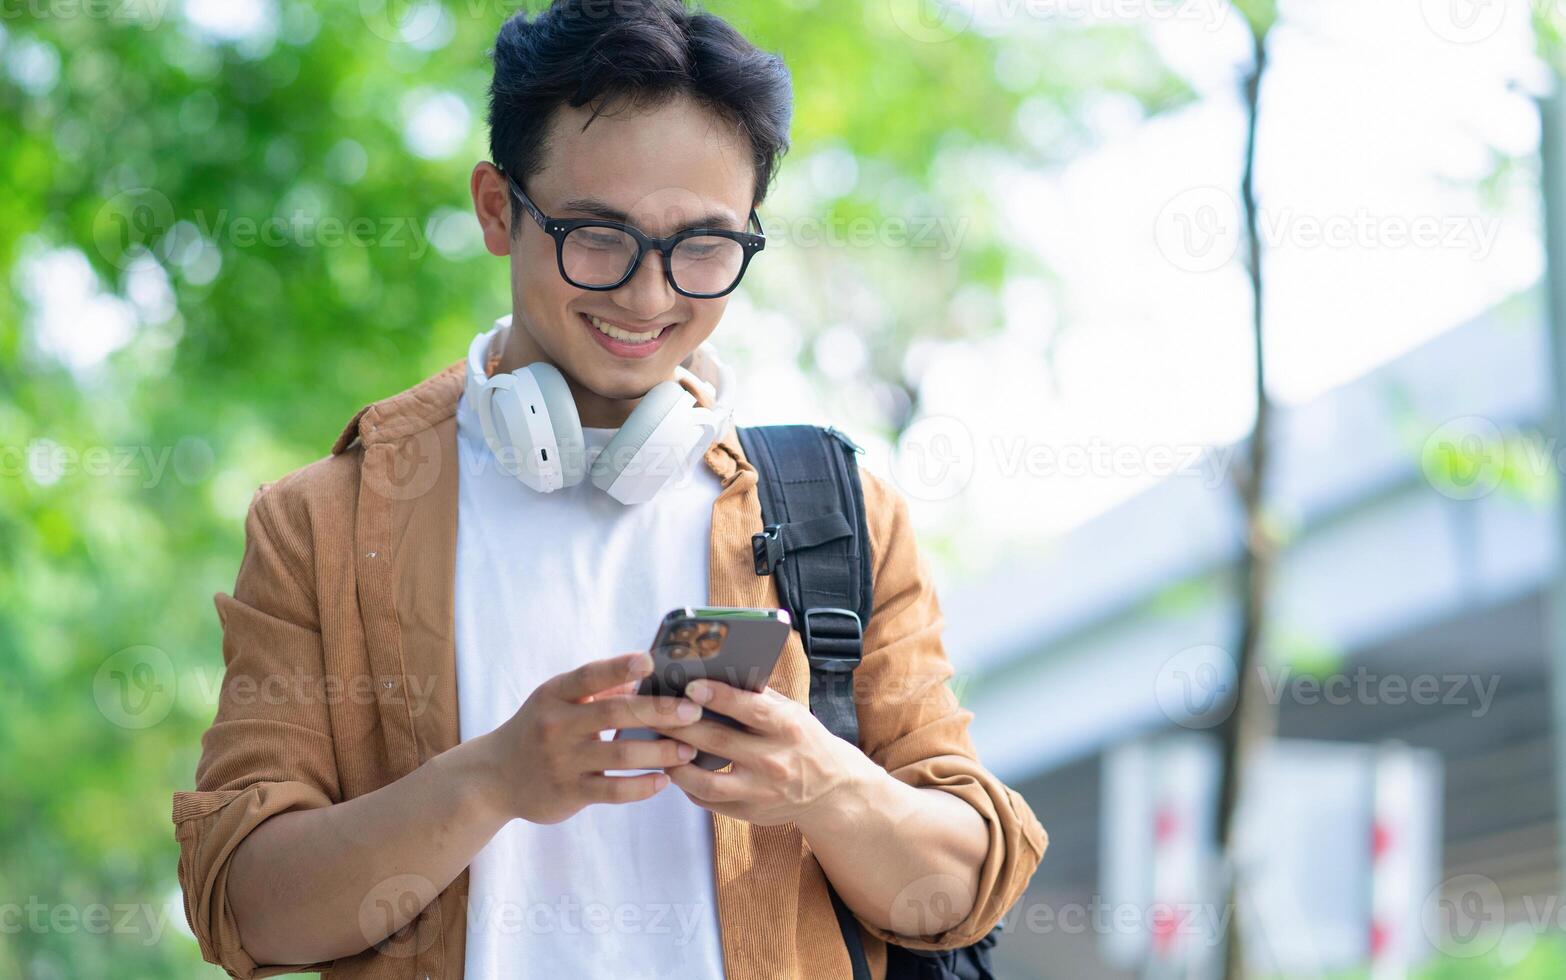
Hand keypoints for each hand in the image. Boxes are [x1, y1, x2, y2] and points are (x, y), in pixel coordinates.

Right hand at [480, 652, 705, 824]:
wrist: (495, 777)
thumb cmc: (540, 729)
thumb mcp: (558, 702)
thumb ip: (598, 690)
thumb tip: (647, 673)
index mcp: (555, 695)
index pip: (589, 676)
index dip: (619, 667)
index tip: (650, 661)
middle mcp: (556, 725)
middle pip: (614, 713)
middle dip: (658, 711)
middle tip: (693, 711)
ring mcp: (561, 760)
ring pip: (620, 753)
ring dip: (660, 750)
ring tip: (690, 748)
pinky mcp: (568, 792)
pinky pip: (613, 790)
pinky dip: (642, 785)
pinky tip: (664, 780)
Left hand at [646, 679, 878, 827]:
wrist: (831, 788)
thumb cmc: (802, 738)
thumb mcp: (790, 711)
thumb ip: (756, 696)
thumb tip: (713, 674)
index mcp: (787, 727)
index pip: (749, 709)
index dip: (717, 696)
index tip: (689, 686)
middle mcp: (774, 760)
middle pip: (718, 741)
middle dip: (680, 725)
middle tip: (651, 711)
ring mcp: (761, 792)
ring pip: (706, 781)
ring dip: (675, 763)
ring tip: (656, 746)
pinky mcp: (750, 813)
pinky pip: (708, 801)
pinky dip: (687, 785)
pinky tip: (675, 769)